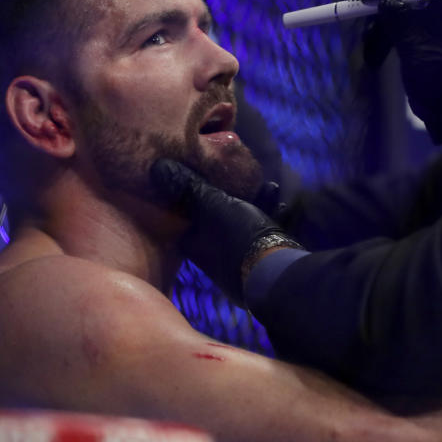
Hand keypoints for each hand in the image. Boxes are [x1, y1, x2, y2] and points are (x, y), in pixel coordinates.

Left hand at [151, 159, 290, 303]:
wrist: (273, 274)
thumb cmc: (236, 236)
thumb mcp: (212, 204)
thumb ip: (188, 186)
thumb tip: (158, 167)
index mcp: (192, 241)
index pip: (184, 214)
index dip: (193, 192)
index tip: (204, 173)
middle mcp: (210, 254)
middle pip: (216, 216)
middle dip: (232, 194)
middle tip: (242, 176)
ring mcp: (235, 260)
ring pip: (242, 223)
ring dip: (256, 202)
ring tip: (269, 187)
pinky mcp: (259, 263)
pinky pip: (261, 233)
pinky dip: (270, 216)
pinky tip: (283, 205)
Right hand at [362, 0, 441, 143]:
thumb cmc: (440, 81)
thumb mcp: (417, 50)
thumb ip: (401, 22)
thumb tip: (384, 1)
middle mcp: (440, 14)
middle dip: (380, 11)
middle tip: (360, 16)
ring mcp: (428, 28)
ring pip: (395, 16)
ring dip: (378, 33)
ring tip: (370, 56)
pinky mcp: (417, 42)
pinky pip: (395, 32)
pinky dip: (382, 43)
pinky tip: (374, 60)